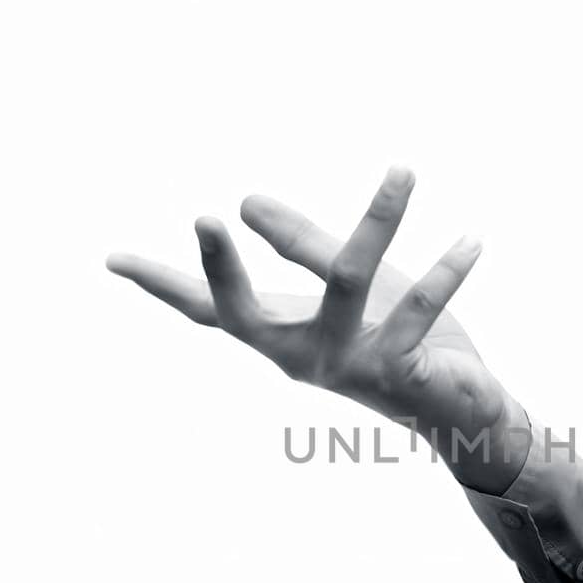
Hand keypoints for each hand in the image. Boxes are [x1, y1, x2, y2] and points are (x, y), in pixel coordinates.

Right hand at [106, 166, 530, 492]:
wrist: (463, 414)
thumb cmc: (398, 342)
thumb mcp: (347, 286)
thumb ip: (302, 244)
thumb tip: (244, 200)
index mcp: (282, 335)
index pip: (209, 310)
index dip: (161, 285)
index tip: (110, 258)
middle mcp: (303, 357)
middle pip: (247, 314)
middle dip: (225, 268)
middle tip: (207, 214)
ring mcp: (349, 369)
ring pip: (350, 281)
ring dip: (379, 219)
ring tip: (403, 168)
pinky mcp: (401, 375)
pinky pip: (421, 310)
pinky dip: (449, 271)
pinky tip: (471, 240)